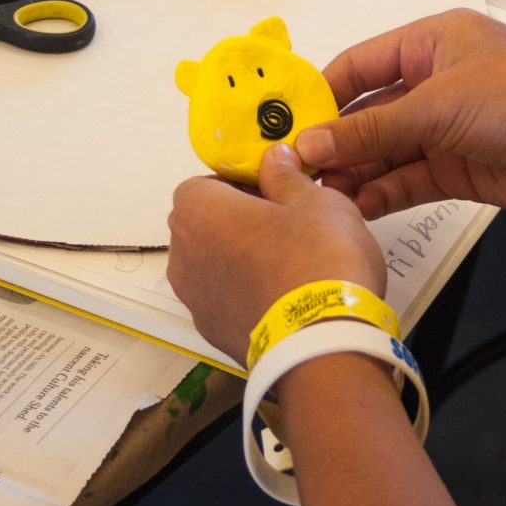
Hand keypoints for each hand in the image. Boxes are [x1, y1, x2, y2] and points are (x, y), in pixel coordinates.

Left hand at [167, 145, 385, 362]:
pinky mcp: (212, 332)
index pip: (205, 183)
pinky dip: (247, 293)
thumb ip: (287, 177)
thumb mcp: (315, 201)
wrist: (322, 345)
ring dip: (242, 258)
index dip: (241, 184)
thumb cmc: (316, 260)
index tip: (275, 192)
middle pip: (206, 224)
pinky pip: (225, 299)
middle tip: (288, 224)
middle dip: (241, 221)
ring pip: (214, 264)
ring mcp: (194, 299)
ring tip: (291, 263)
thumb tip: (274, 160)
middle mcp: (183, 254)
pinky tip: (285, 296)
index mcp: (197, 211)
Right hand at [294, 9, 505, 219]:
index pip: (358, 66)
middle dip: (334, 142)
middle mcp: (435, 82)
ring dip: (354, 172)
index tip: (288, 124)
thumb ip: (372, 130)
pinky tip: (356, 205)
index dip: (322, 96)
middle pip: (367, 114)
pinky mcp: (458, 167)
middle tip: (298, 169)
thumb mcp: (438, 104)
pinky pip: (407, 180)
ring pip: (384, 152)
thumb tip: (314, 143)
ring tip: (321, 194)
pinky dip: (382, 193)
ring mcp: (446, 127)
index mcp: (430, 42)